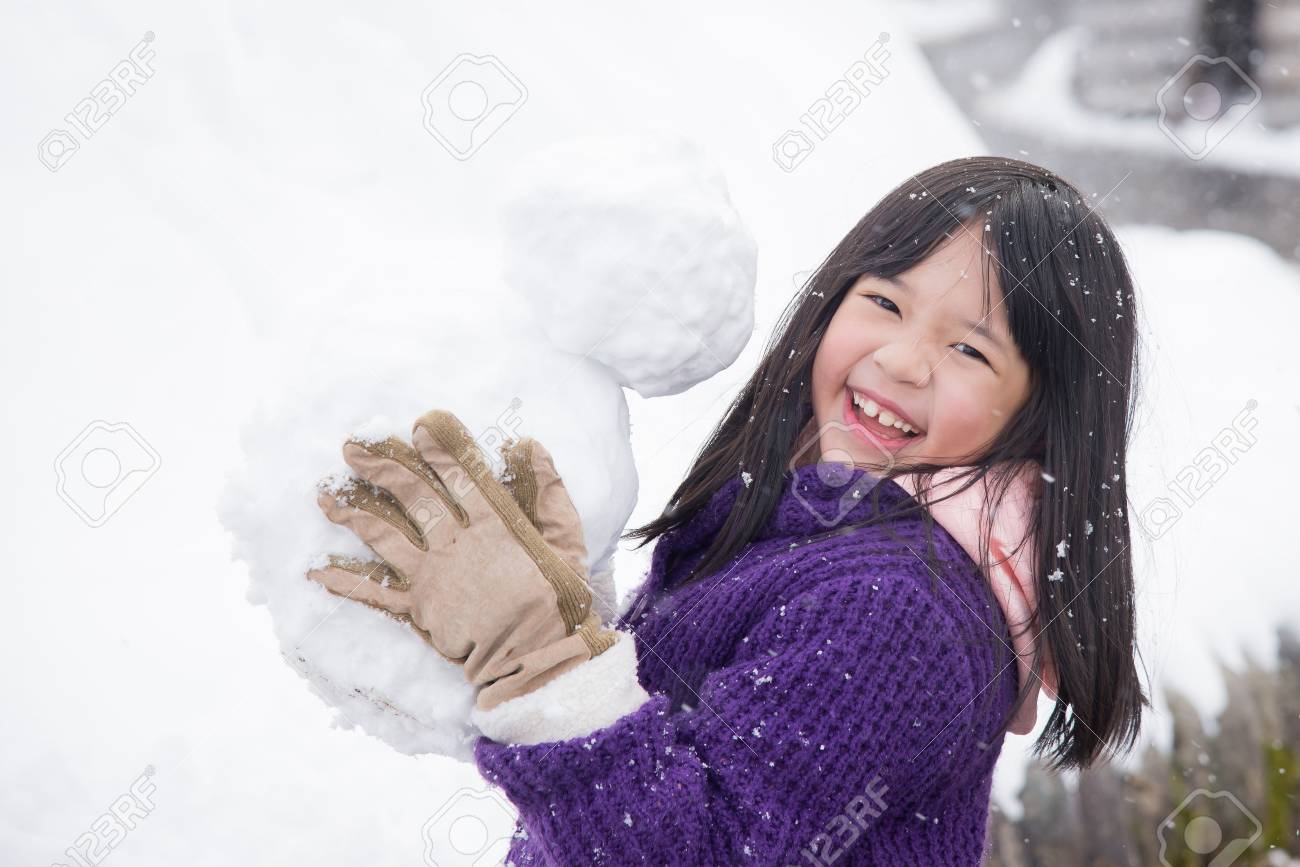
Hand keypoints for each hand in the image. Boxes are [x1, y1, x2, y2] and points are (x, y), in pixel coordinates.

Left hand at [307, 409, 615, 710]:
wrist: (534, 656)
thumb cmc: (557, 602)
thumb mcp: (568, 542)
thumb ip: (551, 492)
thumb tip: (531, 446)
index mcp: (493, 525)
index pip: (461, 477)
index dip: (439, 450)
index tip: (417, 427)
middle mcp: (456, 543)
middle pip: (412, 497)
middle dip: (379, 468)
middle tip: (350, 448)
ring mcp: (433, 576)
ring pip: (385, 537)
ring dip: (352, 514)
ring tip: (324, 497)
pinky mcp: (420, 609)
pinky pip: (376, 593)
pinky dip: (346, 582)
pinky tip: (317, 572)